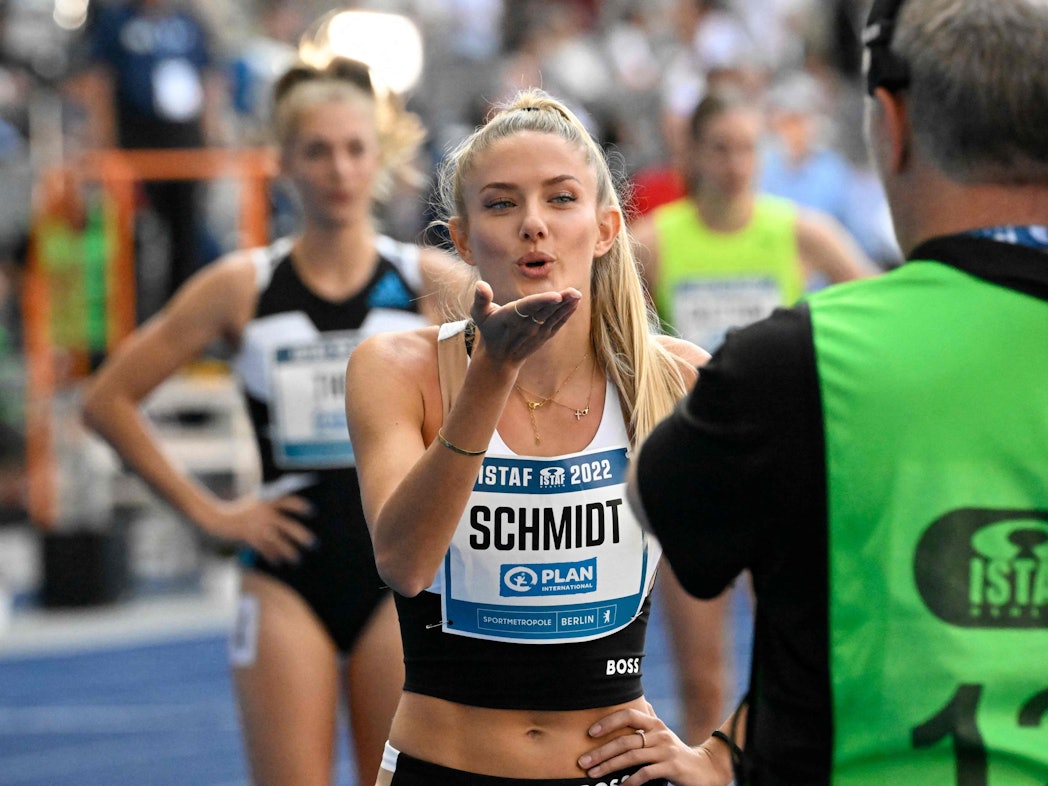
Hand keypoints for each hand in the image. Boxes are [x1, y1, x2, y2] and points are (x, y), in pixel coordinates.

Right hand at [201, 494, 315, 564]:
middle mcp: (264, 513)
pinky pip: (264, 548)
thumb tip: (283, 511)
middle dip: (301, 535)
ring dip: (288, 551)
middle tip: (312, 543)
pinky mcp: (249, 536)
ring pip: (277, 541)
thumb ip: (268, 505)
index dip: (299, 505)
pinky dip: (272, 555)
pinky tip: (278, 561)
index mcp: (266, 501)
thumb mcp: (254, 502)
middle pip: (287, 525)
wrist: (217, 516)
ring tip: (296, 558)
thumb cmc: (237, 508)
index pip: (287, 501)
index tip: (311, 511)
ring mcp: (257, 526)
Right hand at [469, 281, 581, 364]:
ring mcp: (537, 332)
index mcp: (511, 317)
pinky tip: (574, 304)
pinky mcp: (545, 336)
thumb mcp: (479, 314)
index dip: (542, 301)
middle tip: (575, 291)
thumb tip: (480, 284)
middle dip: (561, 301)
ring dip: (567, 306)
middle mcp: (526, 326)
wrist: (499, 358)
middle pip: (545, 311)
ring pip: (554, 317)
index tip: (556, 296)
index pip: (528, 307)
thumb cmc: (489, 330)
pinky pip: (557, 323)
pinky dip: (566, 314)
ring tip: (577, 294)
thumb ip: (481, 298)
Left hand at [577, 705, 730, 785]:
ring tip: (593, 774)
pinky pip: (645, 773)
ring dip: (609, 766)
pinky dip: (630, 781)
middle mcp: (659, 733)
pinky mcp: (671, 766)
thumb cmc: (675, 751)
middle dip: (601, 751)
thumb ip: (649, 720)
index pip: (628, 715)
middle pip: (625, 740)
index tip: (590, 733)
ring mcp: (665, 750)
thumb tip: (641, 702)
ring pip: (631, 756)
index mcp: (654, 723)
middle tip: (583, 761)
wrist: (704, 769)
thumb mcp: (662, 733)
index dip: (608, 722)